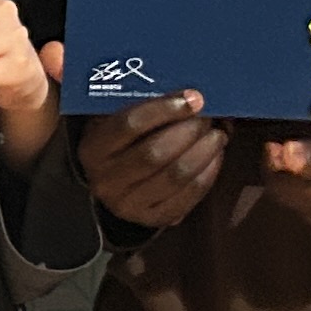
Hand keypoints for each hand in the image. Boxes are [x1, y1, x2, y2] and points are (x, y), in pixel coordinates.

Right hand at [76, 90, 225, 230]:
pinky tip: (216, 156)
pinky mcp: (152, 218)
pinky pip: (187, 196)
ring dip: (204, 151)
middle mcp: (105, 180)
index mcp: (93, 148)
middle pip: (155, 153)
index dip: (165, 109)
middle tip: (209, 117)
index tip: (194, 98)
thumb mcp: (115, 118)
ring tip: (218, 134)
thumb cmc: (122, 141)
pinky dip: (208, 173)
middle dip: (190, 131)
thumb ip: (140, 102)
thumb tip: (188, 92)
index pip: (129, 125)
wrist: (113, 183)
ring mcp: (128, 204)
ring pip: (175, 176)